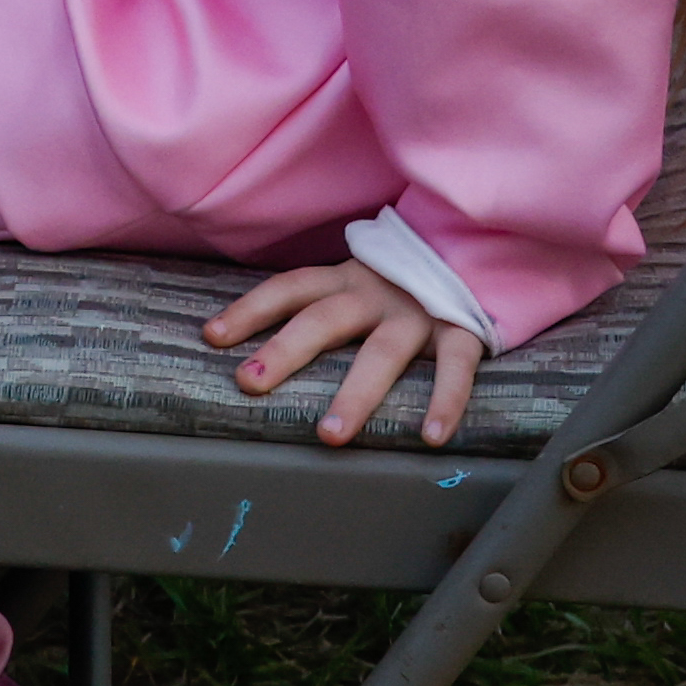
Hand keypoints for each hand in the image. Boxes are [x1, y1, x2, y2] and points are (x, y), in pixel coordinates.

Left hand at [206, 261, 481, 449]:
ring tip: (328, 435)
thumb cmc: (402, 284)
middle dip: (285, 350)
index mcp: (345, 279)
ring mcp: (418, 312)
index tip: (212, 336)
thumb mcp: (357, 283)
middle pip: (324, 320)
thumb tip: (259, 355)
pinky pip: (455, 367)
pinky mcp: (461, 329)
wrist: (473, 248)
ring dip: (354, 393)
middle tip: (249, 381)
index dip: (251, 308)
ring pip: (381, 353)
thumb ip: (322, 308)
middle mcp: (376, 292)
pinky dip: (445, 401)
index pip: (290, 288)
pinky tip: (430, 437)